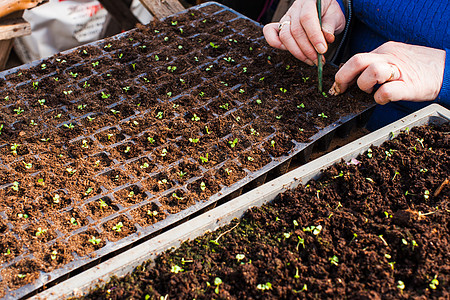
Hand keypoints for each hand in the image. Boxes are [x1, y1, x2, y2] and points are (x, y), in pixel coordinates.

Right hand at [263, 0, 344, 65]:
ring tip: (311, 60)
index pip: (307, 18)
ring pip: (285, 37)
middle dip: (307, 49)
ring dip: (298, 53)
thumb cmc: (329, 13)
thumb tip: (327, 38)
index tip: (322, 50)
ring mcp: (286, 18)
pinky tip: (293, 53)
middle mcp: (295, 9)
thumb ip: (330, 25)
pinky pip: (270, 34)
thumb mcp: (335, 16)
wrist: (324, 10)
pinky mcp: (280, 27)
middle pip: (295, 31)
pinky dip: (277, 45)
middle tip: (318, 60)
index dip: (314, 36)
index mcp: (309, 2)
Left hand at [330, 42, 445, 104]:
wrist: (448, 70)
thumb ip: (376, 65)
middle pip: (357, 60)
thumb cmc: (419, 69)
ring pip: (371, 71)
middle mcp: (389, 57)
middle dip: (343, 77)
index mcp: (384, 51)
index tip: (337, 86)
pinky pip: (386, 91)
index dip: (342, 74)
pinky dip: (380, 98)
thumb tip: (354, 78)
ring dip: (364, 86)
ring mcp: (399, 70)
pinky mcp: (409, 86)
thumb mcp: (395, 60)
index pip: (355, 58)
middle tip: (341, 90)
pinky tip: (383, 99)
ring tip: (370, 92)